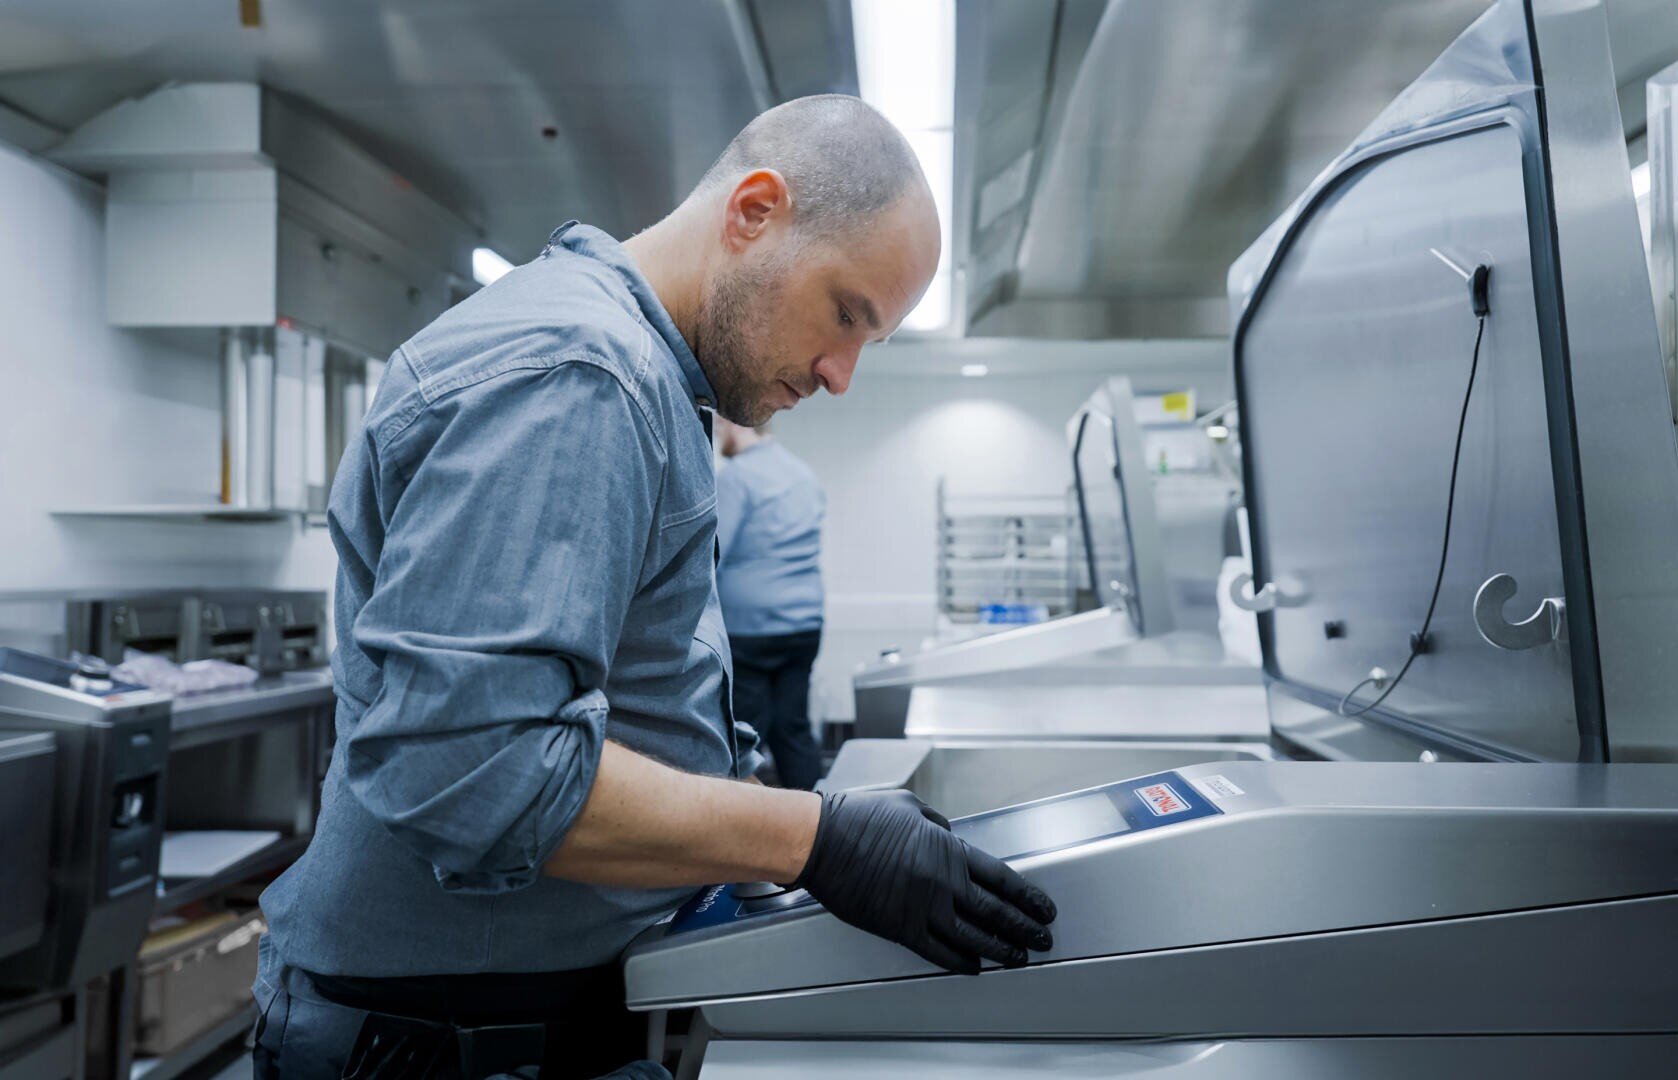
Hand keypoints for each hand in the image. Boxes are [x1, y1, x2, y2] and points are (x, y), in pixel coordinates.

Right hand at [792, 789, 1056, 974]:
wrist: (822, 841)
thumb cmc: (859, 818)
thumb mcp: (909, 806)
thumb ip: (938, 824)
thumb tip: (952, 836)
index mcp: (947, 849)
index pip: (1002, 878)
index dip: (1027, 896)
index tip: (1043, 908)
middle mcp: (941, 881)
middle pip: (995, 911)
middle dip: (1024, 928)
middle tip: (1042, 939)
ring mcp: (921, 907)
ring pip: (972, 936)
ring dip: (1000, 949)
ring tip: (1018, 957)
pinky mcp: (898, 927)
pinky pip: (938, 950)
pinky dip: (960, 961)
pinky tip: (973, 966)